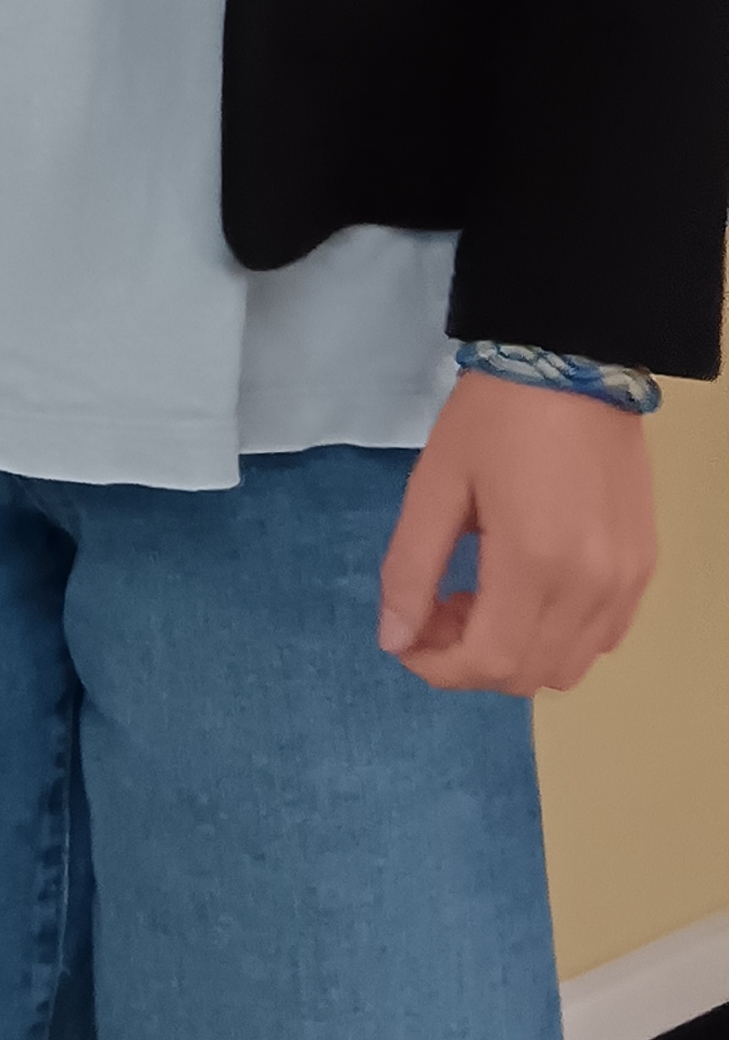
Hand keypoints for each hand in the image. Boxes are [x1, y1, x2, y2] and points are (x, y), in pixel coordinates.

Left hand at [377, 372, 657, 694]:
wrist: (572, 364)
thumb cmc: (492, 419)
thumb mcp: (434, 488)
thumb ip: (410, 570)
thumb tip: (394, 641)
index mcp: (533, 562)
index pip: (489, 662)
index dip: (439, 669)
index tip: (408, 641)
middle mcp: (591, 585)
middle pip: (529, 675)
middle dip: (470, 661)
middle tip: (439, 609)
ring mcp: (627, 580)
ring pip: (570, 665)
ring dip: (516, 653)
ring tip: (480, 598)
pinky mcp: (645, 566)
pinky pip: (604, 636)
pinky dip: (559, 637)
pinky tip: (528, 592)